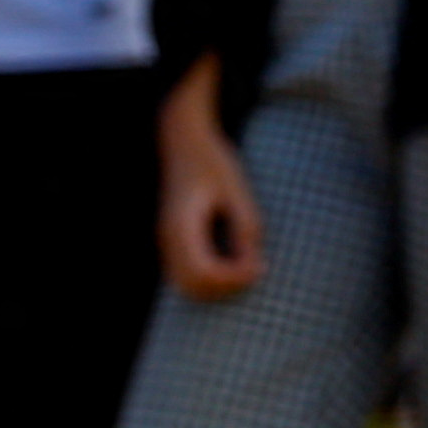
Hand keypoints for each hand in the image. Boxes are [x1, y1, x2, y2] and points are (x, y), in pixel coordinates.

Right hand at [159, 72, 263, 296]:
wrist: (184, 140)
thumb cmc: (213, 161)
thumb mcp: (237, 191)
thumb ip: (245, 228)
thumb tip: (254, 266)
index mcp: (182, 224)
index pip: (205, 273)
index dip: (234, 278)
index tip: (260, 265)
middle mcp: (168, 237)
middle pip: (194, 287)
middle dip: (228, 286)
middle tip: (256, 268)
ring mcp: (166, 241)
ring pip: (188, 286)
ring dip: (219, 286)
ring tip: (247, 266)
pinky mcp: (172, 241)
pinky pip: (187, 275)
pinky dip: (211, 278)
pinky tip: (234, 261)